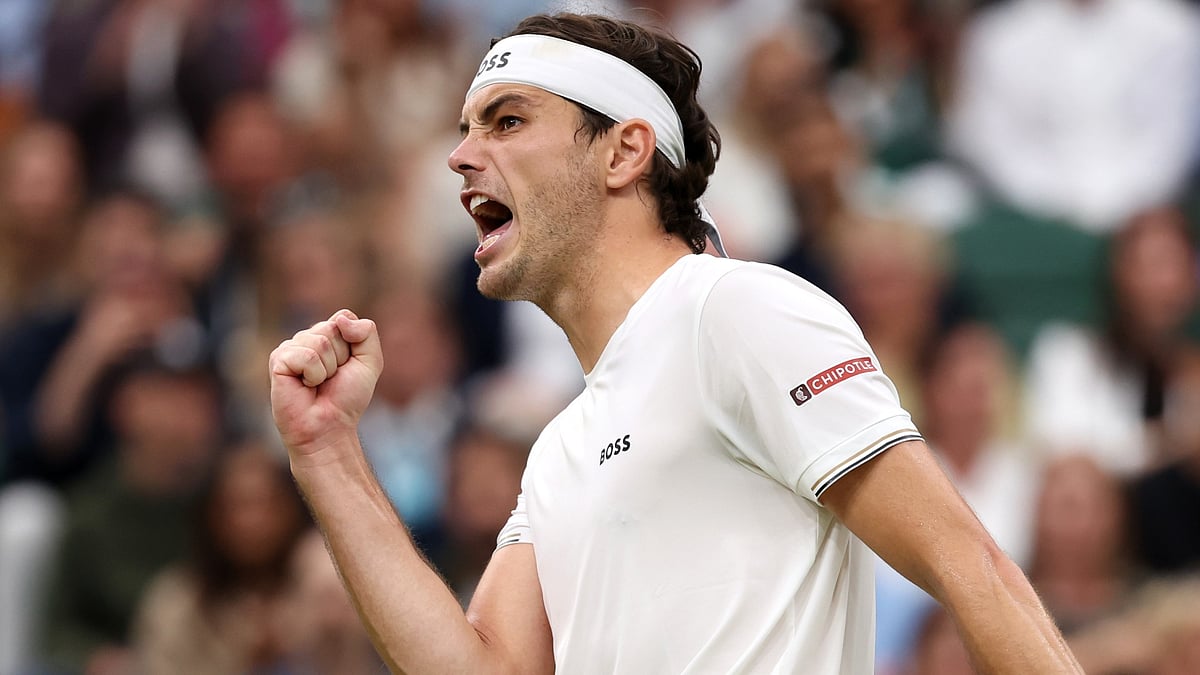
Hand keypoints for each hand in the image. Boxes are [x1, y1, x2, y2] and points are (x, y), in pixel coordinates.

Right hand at [269, 309, 382, 458]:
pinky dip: (313, 374)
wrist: (328, 427)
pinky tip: (305, 386)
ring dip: (327, 368)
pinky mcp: (278, 361)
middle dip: (340, 357)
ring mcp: (290, 348)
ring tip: (317, 384)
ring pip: (320, 341)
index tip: (346, 367)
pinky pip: (306, 355)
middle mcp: (306, 339)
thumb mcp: (370, 362)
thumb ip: (366, 333)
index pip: (343, 318)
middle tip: (331, 379)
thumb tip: (341, 318)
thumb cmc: (346, 399)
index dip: (353, 344)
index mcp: (325, 335)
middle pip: (332, 327)